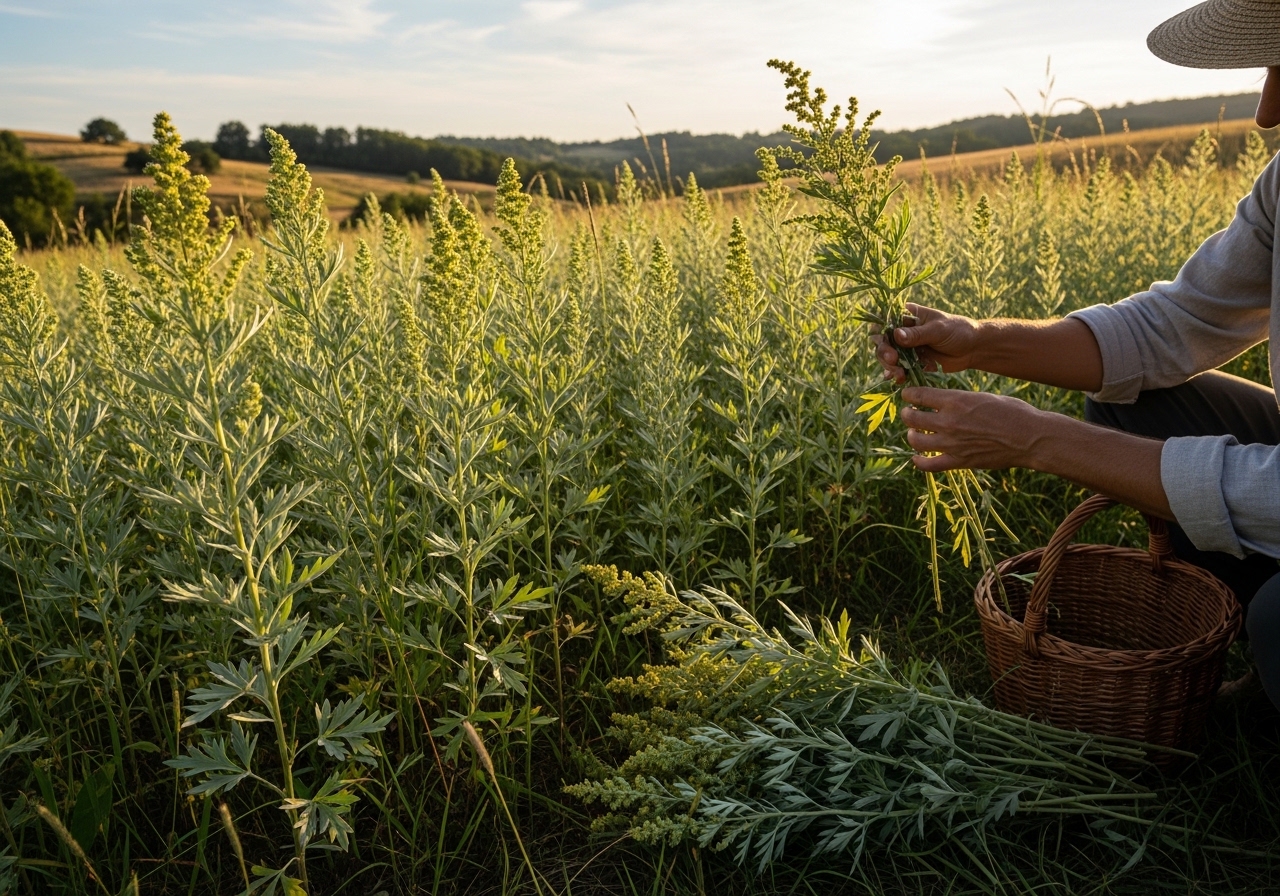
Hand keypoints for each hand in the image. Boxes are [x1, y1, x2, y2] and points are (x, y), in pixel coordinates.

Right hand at [874, 304, 982, 383]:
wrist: (973, 349)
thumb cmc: (958, 331)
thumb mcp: (938, 330)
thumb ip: (917, 334)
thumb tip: (896, 334)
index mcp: (909, 316)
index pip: (886, 320)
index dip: (879, 331)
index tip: (883, 341)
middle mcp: (904, 331)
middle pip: (883, 341)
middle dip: (884, 352)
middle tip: (892, 361)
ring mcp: (907, 347)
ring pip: (889, 357)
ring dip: (890, 367)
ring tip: (899, 375)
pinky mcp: (912, 361)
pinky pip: (899, 368)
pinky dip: (897, 375)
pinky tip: (898, 380)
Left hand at [900, 387, 1044, 472]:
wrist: (1030, 437)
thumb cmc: (1013, 412)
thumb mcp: (983, 396)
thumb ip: (960, 399)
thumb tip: (943, 401)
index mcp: (956, 400)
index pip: (919, 396)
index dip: (909, 395)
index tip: (908, 395)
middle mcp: (949, 421)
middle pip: (912, 418)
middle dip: (907, 414)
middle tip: (908, 414)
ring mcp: (952, 443)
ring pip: (916, 441)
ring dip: (911, 436)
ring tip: (914, 433)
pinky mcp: (959, 461)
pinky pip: (930, 465)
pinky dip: (919, 462)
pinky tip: (917, 458)